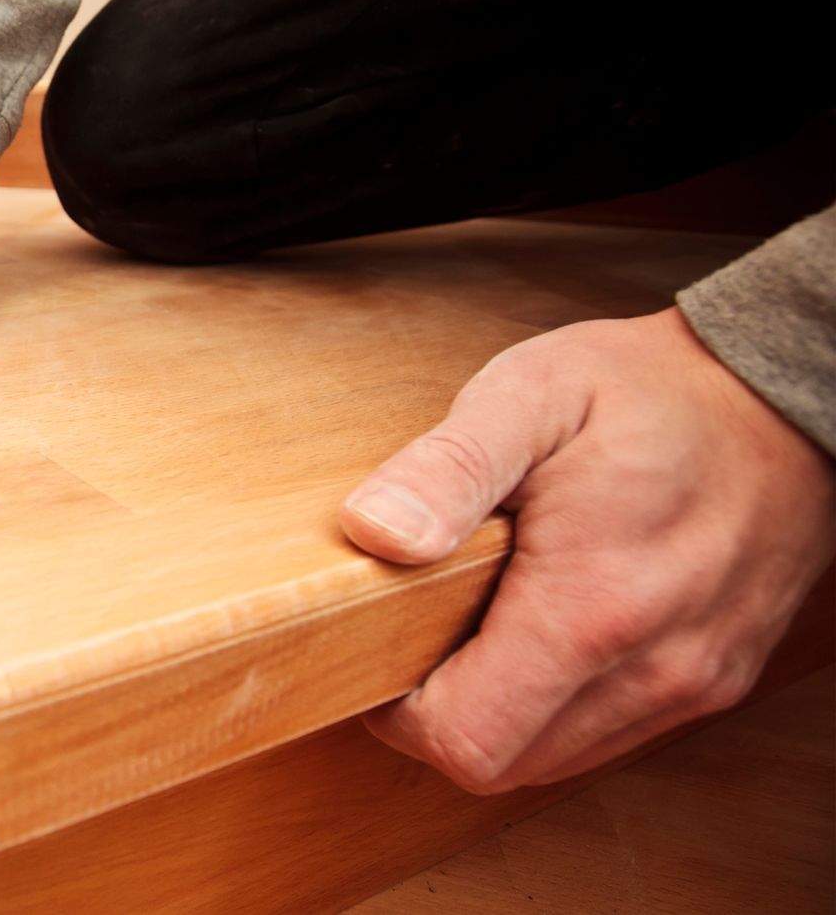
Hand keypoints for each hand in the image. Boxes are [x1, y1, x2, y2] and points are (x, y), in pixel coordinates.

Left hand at [340, 307, 835, 792]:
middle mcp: (654, 667)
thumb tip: (375, 533)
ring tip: (485, 615)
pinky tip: (542, 626)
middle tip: (423, 624)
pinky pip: (607, 734)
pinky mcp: (714, 680)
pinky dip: (557, 704)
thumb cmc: (647, 389)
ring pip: (553, 759)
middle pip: (503, 764)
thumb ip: (447, 470)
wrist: (779, 392)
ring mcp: (692, 682)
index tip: (382, 642)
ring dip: (501, 711)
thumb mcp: (529, 396)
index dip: (399, 710)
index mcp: (594, 605)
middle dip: (443, 711)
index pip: (464, 739)